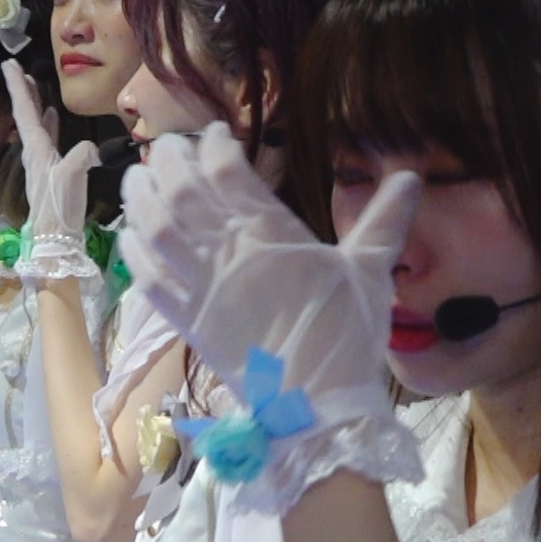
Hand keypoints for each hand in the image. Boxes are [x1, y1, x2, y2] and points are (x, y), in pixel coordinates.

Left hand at [3, 60, 99, 243]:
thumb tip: (92, 148)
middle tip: (18, 69)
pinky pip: (46, 139)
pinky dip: (48, 124)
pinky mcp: (49, 173)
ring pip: (34, 126)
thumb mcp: (73, 176)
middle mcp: (33, 153)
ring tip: (35, 87)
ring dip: (34, 105)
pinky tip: (53, 118)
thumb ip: (82, 154)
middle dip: (22, 91)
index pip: (23, 110)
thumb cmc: (60, 208)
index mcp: (36, 149)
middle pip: (24, 115)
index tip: (7, 64)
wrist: (55, 240)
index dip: (17, 86)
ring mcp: (39, 164)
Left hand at [120, 123, 419, 415]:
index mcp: (271, 235)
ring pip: (156, 229)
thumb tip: (411, 177)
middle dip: (170, 161)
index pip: (230, 173)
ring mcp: (201, 288)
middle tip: (169, 147)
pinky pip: (148, 279)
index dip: (217, 146)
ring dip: (141, 198)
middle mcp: (228, 254)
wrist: (316, 406)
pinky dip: (135, 253)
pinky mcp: (187, 323)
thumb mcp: (369, 271)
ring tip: (137, 177)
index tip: (217, 135)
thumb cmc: (346, 336)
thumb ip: (384, 222)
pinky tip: (129, 235)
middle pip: (183, 192)